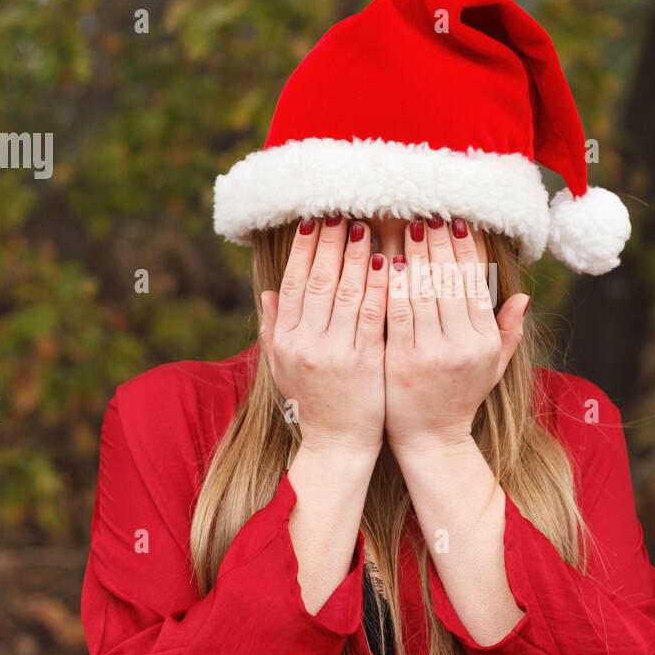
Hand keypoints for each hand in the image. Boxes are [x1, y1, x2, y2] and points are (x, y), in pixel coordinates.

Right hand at [258, 214, 388, 455]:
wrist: (338, 444)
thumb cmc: (314, 401)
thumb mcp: (283, 365)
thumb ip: (274, 327)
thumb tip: (267, 291)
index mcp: (286, 338)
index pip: (294, 282)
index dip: (303, 248)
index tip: (313, 219)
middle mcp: (306, 342)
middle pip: (319, 279)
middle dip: (330, 241)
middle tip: (342, 210)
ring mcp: (335, 351)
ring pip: (346, 291)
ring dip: (356, 254)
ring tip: (365, 224)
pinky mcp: (365, 361)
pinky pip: (373, 314)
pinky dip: (380, 286)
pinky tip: (388, 262)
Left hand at [383, 215, 529, 455]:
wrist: (431, 439)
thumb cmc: (460, 396)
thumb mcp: (493, 365)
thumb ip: (508, 331)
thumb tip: (523, 295)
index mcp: (485, 341)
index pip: (475, 283)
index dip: (466, 249)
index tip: (456, 222)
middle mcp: (463, 345)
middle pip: (450, 280)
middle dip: (439, 243)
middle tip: (428, 213)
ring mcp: (432, 353)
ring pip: (424, 291)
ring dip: (416, 255)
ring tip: (408, 226)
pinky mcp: (401, 360)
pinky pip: (396, 312)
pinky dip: (392, 284)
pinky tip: (388, 261)